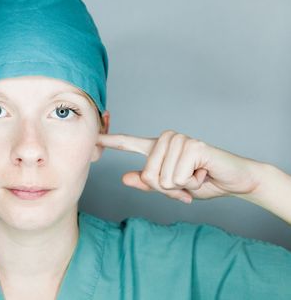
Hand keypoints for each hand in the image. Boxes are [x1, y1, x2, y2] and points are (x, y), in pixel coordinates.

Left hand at [97, 130, 261, 203]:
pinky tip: (204, 172)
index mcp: (157, 148)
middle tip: (188, 180)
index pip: (128, 143)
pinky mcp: (193, 146)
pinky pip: (179, 177)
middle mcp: (165, 140)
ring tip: (196, 175)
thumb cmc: (201, 181)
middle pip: (148, 176)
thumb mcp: (171, 188)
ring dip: (183, 186)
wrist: (234, 181)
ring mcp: (179, 140)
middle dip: (169, 189)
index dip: (109, 141)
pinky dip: (193, 183)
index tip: (92, 137)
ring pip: (163, 178)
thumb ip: (149, 184)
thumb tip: (124, 178)